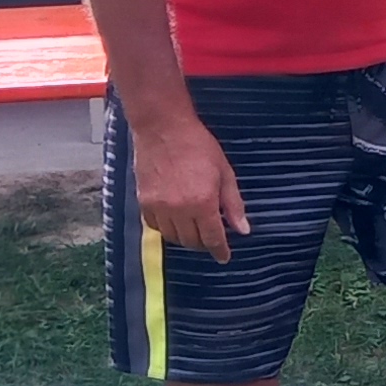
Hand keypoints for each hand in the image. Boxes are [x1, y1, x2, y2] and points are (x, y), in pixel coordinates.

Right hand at [130, 114, 252, 262]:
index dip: (220, 250)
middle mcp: (178, 210)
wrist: (163, 129)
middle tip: (211, 237)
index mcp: (202, 203)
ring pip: (172, 237)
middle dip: (204, 243)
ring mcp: (158, 207)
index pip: (212, 238)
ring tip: (194, 228)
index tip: (224, 257)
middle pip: (191, 241)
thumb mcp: (225, 173)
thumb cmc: (199, 146)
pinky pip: (155, 226)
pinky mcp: (143, 201)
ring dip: (185, 237)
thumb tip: (243, 230)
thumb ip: (233, 204)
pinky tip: (175, 220)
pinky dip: (166, 228)